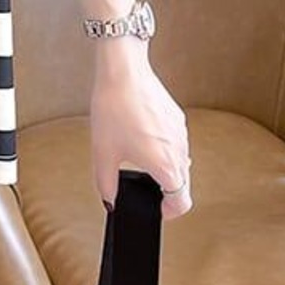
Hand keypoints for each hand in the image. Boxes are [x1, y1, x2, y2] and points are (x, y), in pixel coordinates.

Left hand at [88, 47, 191, 220]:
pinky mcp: (178, 118)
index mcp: (165, 165)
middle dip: (164, 189)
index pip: (182, 201)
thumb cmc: (114, 110)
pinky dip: (163, 147)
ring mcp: (182, 134)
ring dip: (164, 167)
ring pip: (180, 162)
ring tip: (138, 157)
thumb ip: (106, 183)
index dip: (170, 211)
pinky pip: (176, 142)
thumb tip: (109, 201)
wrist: (124, 73)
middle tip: (144, 186)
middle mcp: (180, 151)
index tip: (157, 210)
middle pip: (182, 183)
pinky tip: (140, 135)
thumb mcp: (102, 153)